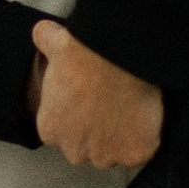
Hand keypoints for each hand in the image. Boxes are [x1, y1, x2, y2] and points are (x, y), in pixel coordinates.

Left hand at [31, 19, 163, 171]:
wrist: (118, 59)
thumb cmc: (85, 54)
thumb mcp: (57, 44)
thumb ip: (46, 41)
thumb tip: (42, 32)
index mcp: (50, 129)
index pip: (62, 134)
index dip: (78, 119)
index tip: (90, 103)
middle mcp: (75, 150)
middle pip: (87, 150)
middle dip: (98, 134)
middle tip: (110, 105)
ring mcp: (107, 155)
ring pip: (114, 153)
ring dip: (121, 137)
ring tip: (129, 109)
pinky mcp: (135, 154)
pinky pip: (142, 153)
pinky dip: (146, 138)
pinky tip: (145, 117)